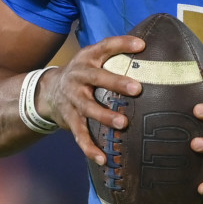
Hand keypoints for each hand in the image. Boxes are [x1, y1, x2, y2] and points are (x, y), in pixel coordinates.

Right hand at [37, 35, 144, 164]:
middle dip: (116, 83)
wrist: (48, 90)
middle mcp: (78, 76)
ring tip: (123, 123)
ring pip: (87, 108)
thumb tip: (154, 51)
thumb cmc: (85, 73)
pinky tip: (104, 159)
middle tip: (137, 88)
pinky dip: (90, 148)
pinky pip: (80, 135)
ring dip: (104, 116)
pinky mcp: (69, 119)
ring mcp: (72, 98)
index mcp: (88, 58)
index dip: (122, 44)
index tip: (142, 45)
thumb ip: (117, 55)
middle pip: (96, 78)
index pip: (105, 46)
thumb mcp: (94, 59)